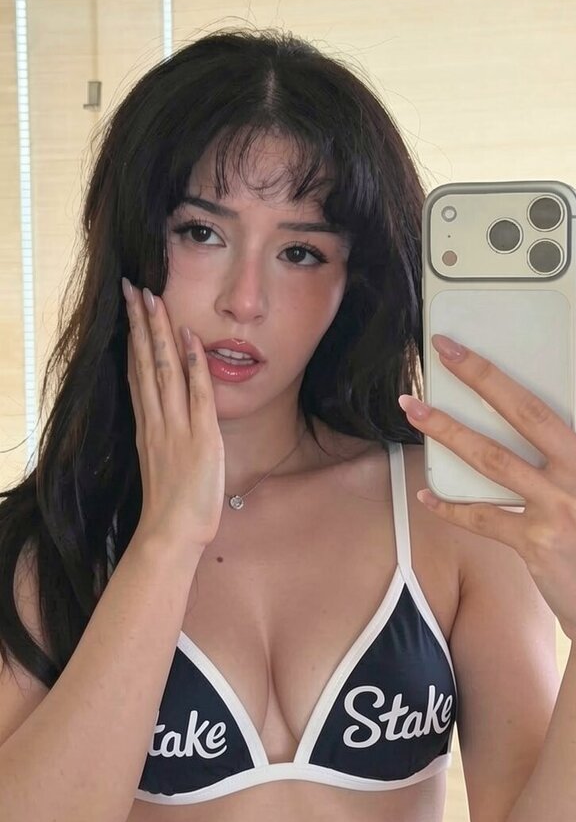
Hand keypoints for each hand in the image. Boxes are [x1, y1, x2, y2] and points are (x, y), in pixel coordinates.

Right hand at [123, 277, 225, 552]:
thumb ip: (165, 433)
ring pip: (163, 369)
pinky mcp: (199, 437)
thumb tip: (170, 413)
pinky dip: (193, 364)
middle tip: (133, 288)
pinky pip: (196, 393)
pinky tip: (189, 338)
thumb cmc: (172, 504)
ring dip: (158, 332)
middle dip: (139, 322)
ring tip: (152, 299)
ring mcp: (175, 426)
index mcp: (147, 424)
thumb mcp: (164, 460)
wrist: (171, 534)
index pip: (136, 370)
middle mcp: (156, 420)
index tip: (130, 309)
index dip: (133, 337)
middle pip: (143, 361)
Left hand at [399, 265, 575, 660]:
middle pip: (531, 409)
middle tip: (446, 346)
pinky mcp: (539, 543)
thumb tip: (555, 406)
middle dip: (484, 374)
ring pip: (495, 457)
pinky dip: (452, 504)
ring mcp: (564, 508)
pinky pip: (484, 517)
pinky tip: (425, 492)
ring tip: (412, 406)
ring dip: (448, 429)